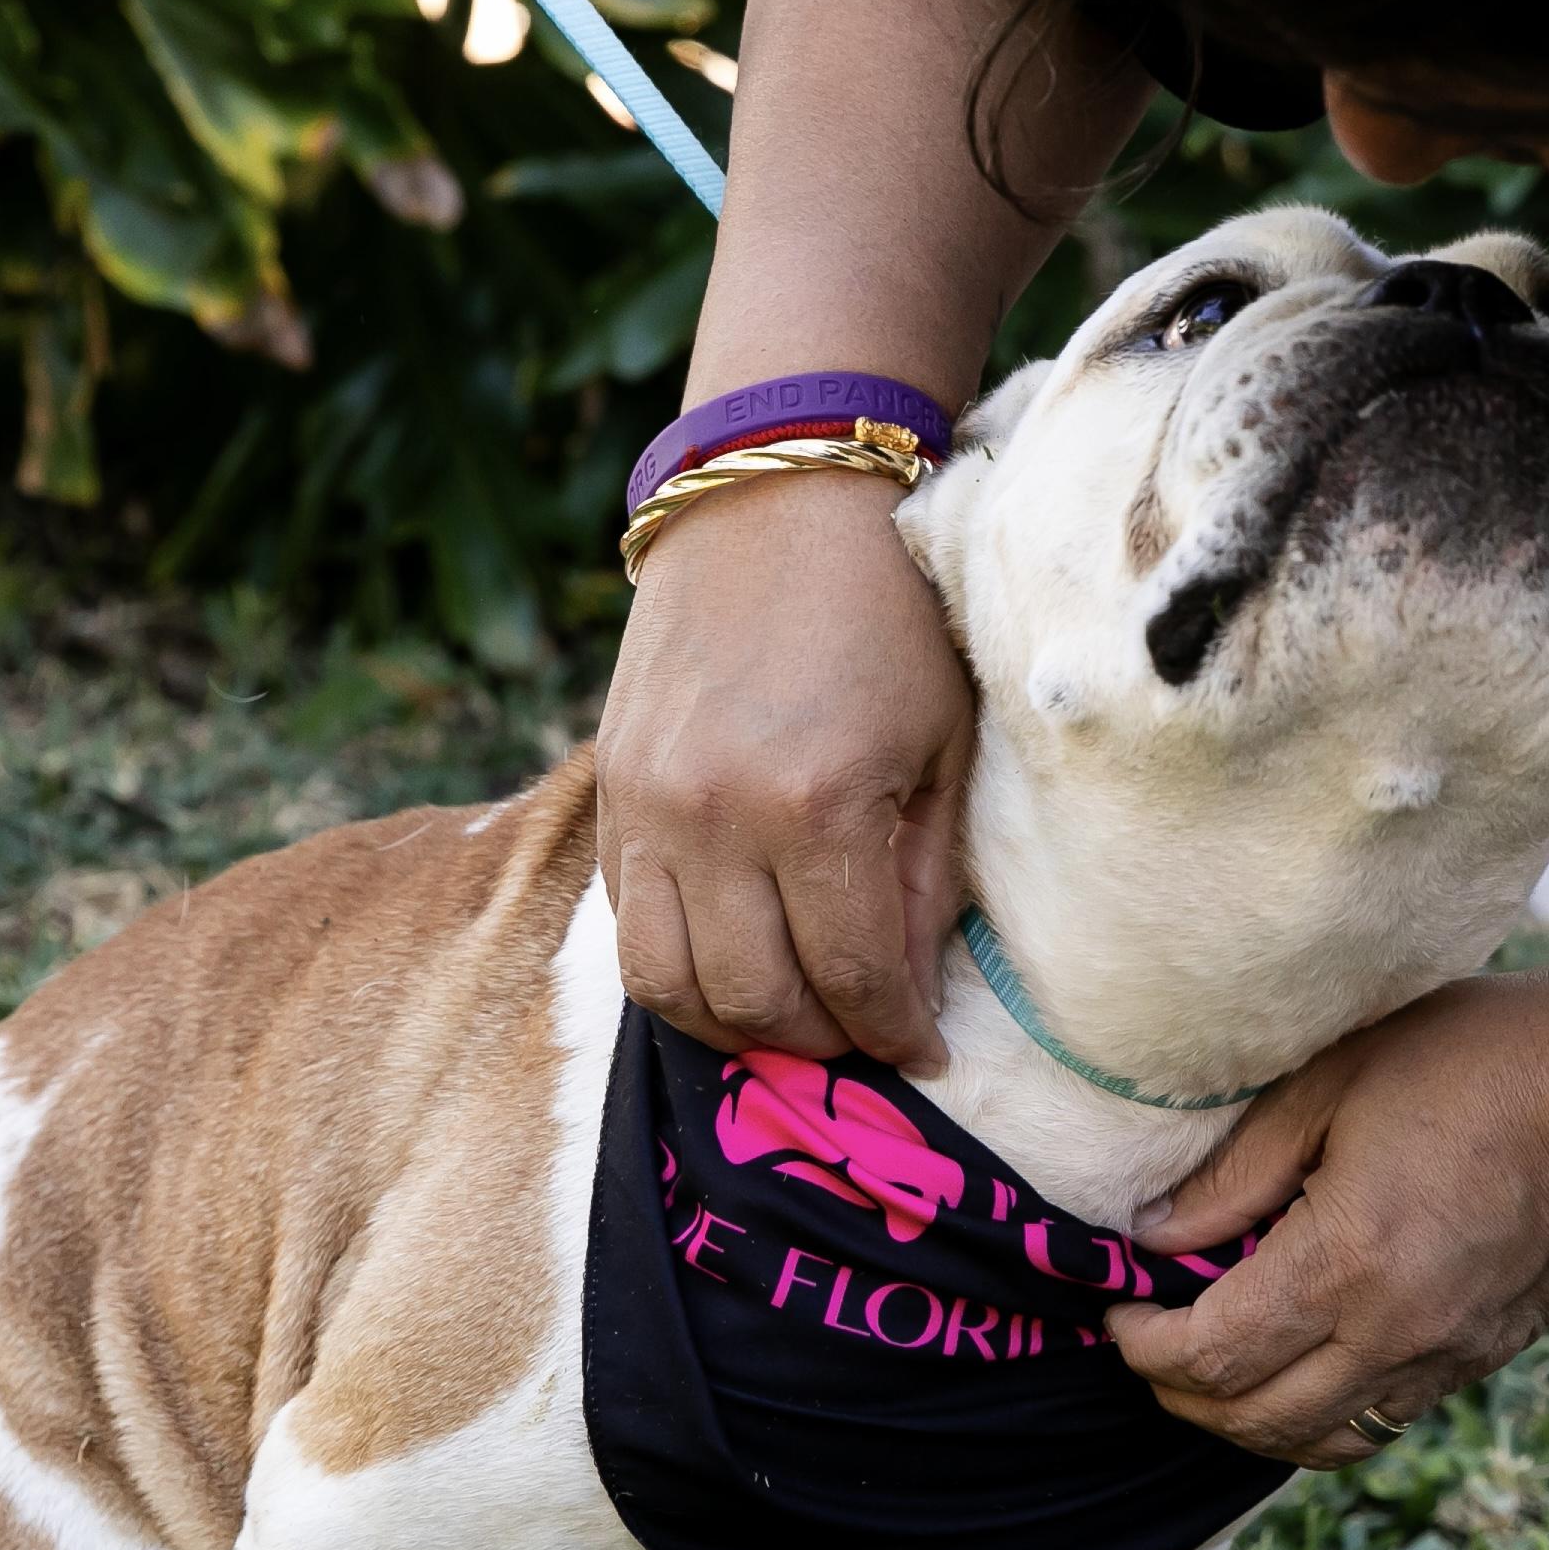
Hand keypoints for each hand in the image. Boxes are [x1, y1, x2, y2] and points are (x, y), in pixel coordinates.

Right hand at [595, 471, 971, 1067]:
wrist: (773, 497)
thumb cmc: (888, 613)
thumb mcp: (940, 746)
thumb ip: (922, 881)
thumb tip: (906, 994)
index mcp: (816, 804)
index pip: (852, 975)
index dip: (893, 1034)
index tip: (922, 1052)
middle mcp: (714, 818)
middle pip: (755, 1000)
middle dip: (819, 1040)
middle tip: (861, 1033)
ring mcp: (646, 809)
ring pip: (670, 987)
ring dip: (736, 1024)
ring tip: (792, 1013)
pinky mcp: (608, 793)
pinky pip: (628, 926)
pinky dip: (680, 969)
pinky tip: (733, 959)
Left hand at [1105, 961, 1548, 1466]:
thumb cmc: (1481, 1064)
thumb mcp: (1333, 1084)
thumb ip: (1235, 1171)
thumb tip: (1153, 1238)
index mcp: (1347, 1266)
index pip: (1212, 1355)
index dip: (1144, 1346)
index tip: (1117, 1310)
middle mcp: (1392, 1336)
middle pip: (1251, 1420)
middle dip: (1177, 1396)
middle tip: (1144, 1343)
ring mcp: (1442, 1359)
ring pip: (1315, 1443)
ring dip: (1241, 1425)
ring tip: (1205, 1371)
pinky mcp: (1478, 1360)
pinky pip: (1374, 1426)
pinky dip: (1313, 1423)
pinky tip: (1289, 1374)